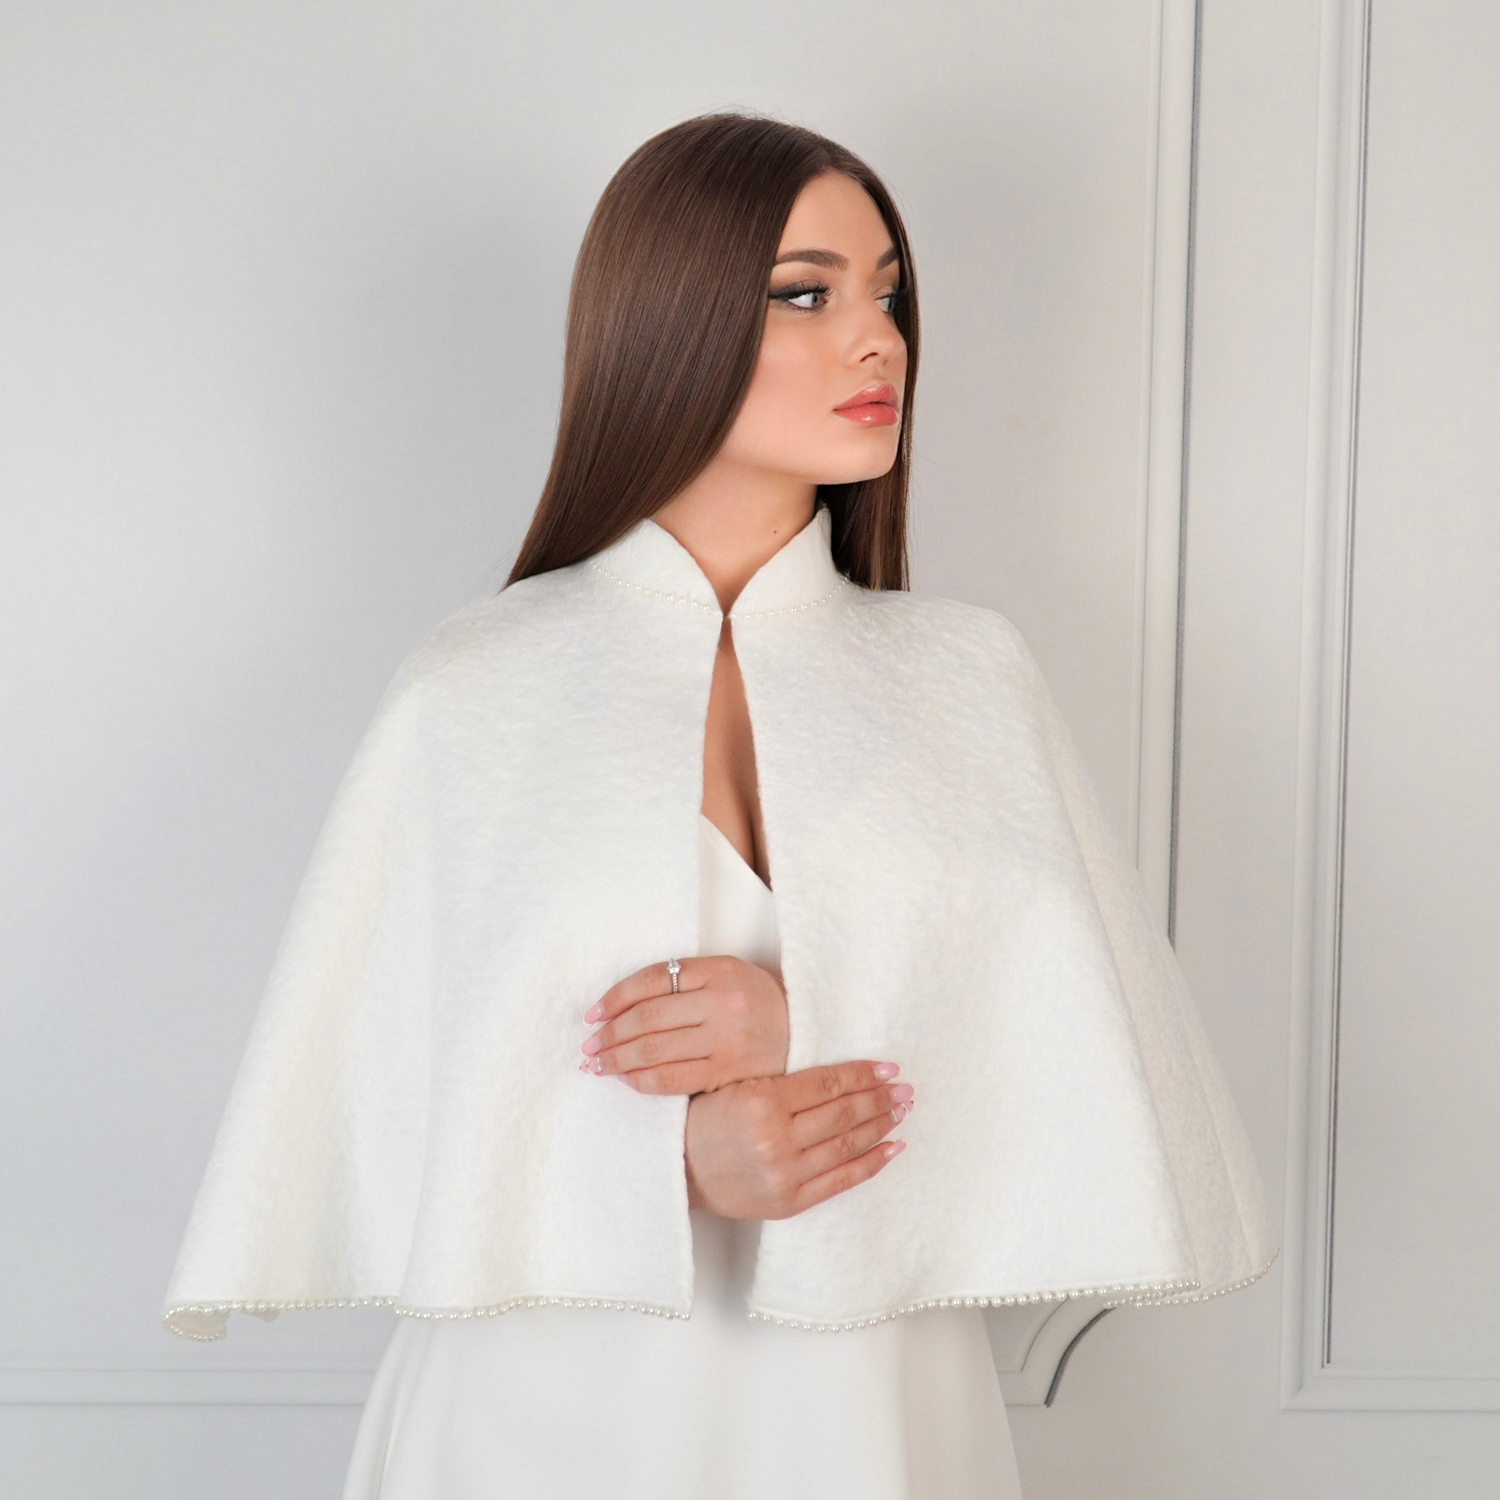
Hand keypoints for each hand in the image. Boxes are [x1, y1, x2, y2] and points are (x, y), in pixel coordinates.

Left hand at [580, 956, 789, 1094]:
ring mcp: (726, 1040)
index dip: (614, 997)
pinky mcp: (728, 1073)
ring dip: (616, 1060)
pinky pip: (671, 1079)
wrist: (804, 1031)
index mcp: (718, 970)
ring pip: (653, 1050)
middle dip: (608, 1034)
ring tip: (597, 1065)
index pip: (651, 979)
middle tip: (587, 1046)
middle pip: (646, 1018)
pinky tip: (626, 1080)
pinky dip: (640, 1081)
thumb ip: (682, 982)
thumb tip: (619, 1007)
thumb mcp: (725, 975)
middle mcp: (722, 1003)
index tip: (592, 1014)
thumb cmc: (755, 1002)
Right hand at [684, 1060, 913, 1219]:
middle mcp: (776, 1139)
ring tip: (902, 1111)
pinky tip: (893, 1148)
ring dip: (881, 1125)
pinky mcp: (790, 1202)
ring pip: (847, 1144)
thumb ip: (787, 1083)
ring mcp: (785, 1175)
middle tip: (905, 1089)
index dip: (863, 1075)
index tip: (888, 1068)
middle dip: (880, 1098)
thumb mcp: (740, 1087)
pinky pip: (842, 1181)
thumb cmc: (707, 1121)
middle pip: (843, 1113)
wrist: (679, 1170)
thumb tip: (845, 1075)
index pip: (827, 1084)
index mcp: (762, 1101)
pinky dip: (872, 1163)